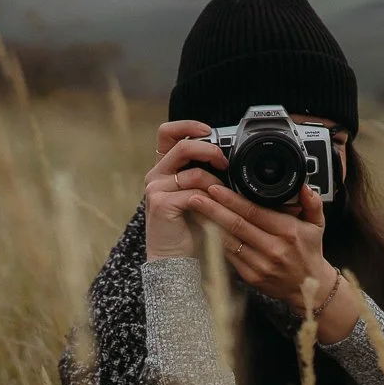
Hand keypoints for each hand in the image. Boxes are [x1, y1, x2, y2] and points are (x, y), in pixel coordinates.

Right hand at [143, 121, 226, 260]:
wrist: (175, 259)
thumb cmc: (190, 228)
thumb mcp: (199, 194)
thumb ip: (205, 174)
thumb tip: (228, 156)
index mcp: (163, 168)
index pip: (167, 133)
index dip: (189, 126)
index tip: (209, 130)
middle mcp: (155, 175)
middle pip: (182, 145)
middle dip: (210, 149)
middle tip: (225, 161)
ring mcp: (156, 189)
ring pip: (193, 172)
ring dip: (216, 183)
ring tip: (225, 196)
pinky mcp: (161, 204)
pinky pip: (194, 193)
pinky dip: (210, 200)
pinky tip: (216, 209)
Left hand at [187, 182, 361, 341]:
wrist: (309, 287)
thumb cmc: (310, 253)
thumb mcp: (317, 225)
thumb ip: (312, 203)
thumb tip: (303, 186)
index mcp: (288, 232)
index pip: (254, 212)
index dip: (232, 200)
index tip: (216, 188)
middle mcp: (273, 249)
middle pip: (236, 225)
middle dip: (213, 208)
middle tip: (195, 195)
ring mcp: (260, 265)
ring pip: (229, 240)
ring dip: (209, 224)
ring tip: (195, 210)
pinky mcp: (251, 276)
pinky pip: (229, 256)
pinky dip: (215, 242)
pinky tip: (205, 230)